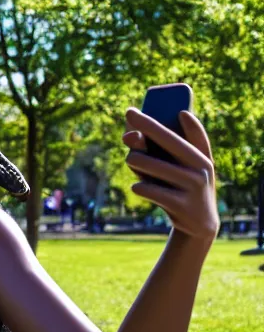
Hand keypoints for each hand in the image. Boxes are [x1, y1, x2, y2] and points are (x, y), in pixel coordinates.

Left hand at [122, 107, 218, 243]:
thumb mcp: (177, 167)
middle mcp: (201, 168)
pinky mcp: (179, 205)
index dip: (188, 120)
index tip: (177, 109)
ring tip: (134, 163)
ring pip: (146, 162)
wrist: (197, 222)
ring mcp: (192, 188)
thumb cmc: (180, 185)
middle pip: (167, 139)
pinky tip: (141, 188)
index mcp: (203, 155)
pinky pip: (145, 187)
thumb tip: (128, 136)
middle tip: (129, 112)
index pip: (194, 132)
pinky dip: (137, 185)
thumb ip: (154, 149)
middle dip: (146, 123)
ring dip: (133, 161)